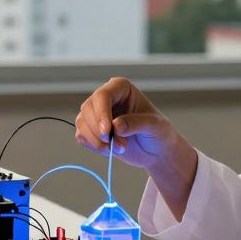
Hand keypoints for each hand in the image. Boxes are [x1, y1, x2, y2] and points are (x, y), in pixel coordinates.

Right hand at [75, 78, 197, 217]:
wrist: (156, 151)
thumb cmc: (159, 132)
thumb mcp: (154, 125)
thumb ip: (135, 123)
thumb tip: (115, 125)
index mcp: (121, 88)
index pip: (102, 96)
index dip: (101, 113)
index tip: (107, 132)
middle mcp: (106, 98)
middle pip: (88, 109)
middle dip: (100, 132)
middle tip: (119, 147)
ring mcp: (96, 114)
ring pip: (82, 123)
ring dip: (97, 141)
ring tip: (119, 149)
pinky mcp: (92, 130)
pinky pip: (82, 136)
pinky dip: (93, 146)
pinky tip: (110, 150)